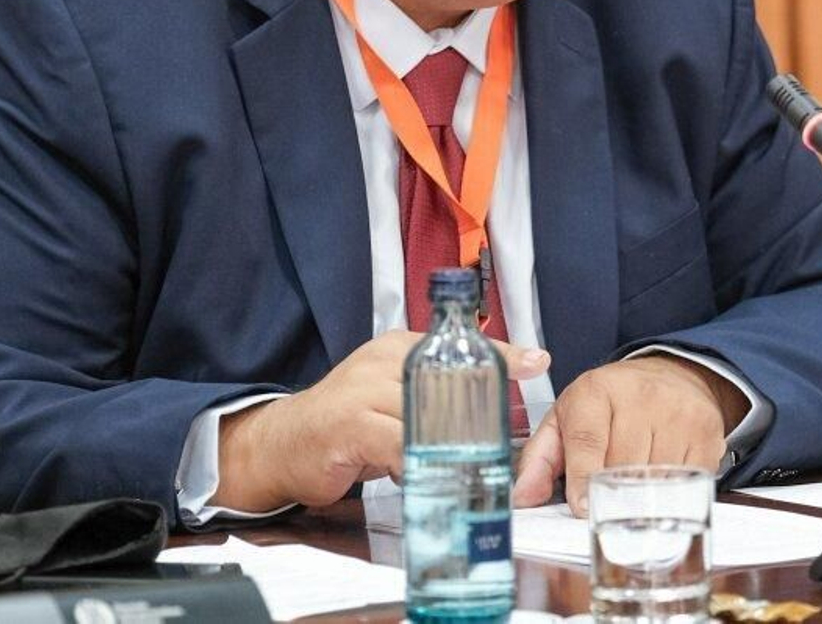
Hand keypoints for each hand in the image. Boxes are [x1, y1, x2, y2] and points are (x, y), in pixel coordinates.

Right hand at [215, 330, 550, 510]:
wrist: (283, 443)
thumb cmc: (345, 424)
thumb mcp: (391, 398)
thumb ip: (430, 396)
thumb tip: (486, 410)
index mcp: (397, 347)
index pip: (458, 346)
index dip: (501, 354)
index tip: (538, 362)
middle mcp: (383, 360)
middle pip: (449, 380)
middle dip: (482, 411)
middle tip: (507, 436)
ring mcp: (365, 389)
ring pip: (427, 416)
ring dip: (452, 445)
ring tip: (473, 464)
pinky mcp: (351, 423)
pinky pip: (400, 445)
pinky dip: (418, 464)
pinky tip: (423, 476)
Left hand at [511, 355, 747, 514]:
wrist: (671, 376)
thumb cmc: (610, 404)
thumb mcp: (567, 419)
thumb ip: (540, 458)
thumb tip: (522, 497)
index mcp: (595, 391)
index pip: (587, 441)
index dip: (584, 480)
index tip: (583, 509)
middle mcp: (639, 397)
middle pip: (622, 466)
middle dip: (612, 492)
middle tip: (608, 500)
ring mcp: (677, 413)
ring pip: (655, 478)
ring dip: (642, 496)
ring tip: (633, 488)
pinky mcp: (706, 432)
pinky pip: (687, 480)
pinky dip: (672, 493)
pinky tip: (661, 483)